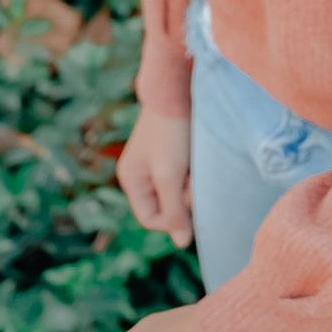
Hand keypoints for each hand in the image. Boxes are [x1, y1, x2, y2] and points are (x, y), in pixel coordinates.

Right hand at [117, 109, 192, 246]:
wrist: (178, 89)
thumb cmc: (169, 132)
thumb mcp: (169, 174)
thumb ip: (175, 209)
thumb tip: (182, 243)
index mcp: (132, 180)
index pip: (150, 219)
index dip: (171, 218)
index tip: (188, 202)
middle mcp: (143, 173)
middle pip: (168, 205)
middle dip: (184, 198)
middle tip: (194, 179)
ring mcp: (159, 162)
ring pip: (180, 190)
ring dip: (192, 183)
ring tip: (196, 165)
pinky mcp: (175, 152)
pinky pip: (187, 175)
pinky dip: (195, 172)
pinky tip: (199, 158)